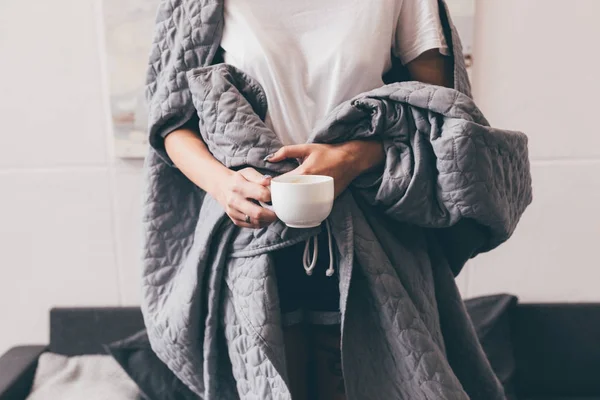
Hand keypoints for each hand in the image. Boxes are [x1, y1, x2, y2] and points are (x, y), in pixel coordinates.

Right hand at [216, 168, 276, 227]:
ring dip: (268, 220)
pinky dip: (261, 223)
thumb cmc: (238, 179)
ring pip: (256, 222)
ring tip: (272, 213)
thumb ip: (259, 177)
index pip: (261, 194)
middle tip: (278, 211)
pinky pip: (252, 225)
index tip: (275, 196)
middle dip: (272, 214)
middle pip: (258, 213)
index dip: (272, 196)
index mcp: (239, 186)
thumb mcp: (248, 172)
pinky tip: (264, 217)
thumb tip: (270, 181)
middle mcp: (234, 200)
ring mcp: (233, 212)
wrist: (221, 187)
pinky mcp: (235, 220)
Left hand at [266, 141, 383, 197]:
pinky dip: (303, 208)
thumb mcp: (306, 148)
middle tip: (273, 198)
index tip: (266, 188)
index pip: (281, 183)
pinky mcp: (326, 200)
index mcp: (303, 172)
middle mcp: (310, 185)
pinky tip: (297, 206)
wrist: (351, 159)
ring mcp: (319, 194)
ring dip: (290, 205)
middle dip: (279, 198)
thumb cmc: (328, 152)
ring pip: (299, 205)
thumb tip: (269, 158)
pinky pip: (311, 207)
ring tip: (284, 203)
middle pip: (288, 197)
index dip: (272, 186)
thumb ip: (286, 151)